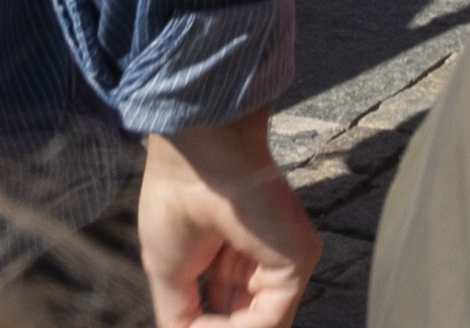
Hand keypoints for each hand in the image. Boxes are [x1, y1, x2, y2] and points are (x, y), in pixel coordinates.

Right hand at [136, 121, 317, 327]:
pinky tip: (207, 327)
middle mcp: (265, 261)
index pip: (232, 316)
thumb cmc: (176, 199)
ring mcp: (284, 261)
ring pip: (263, 326)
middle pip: (251, 321)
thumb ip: (184, 317)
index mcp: (237, 260)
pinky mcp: (298, 260)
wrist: (194, 158)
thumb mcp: (171, 274)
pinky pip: (269, 321)